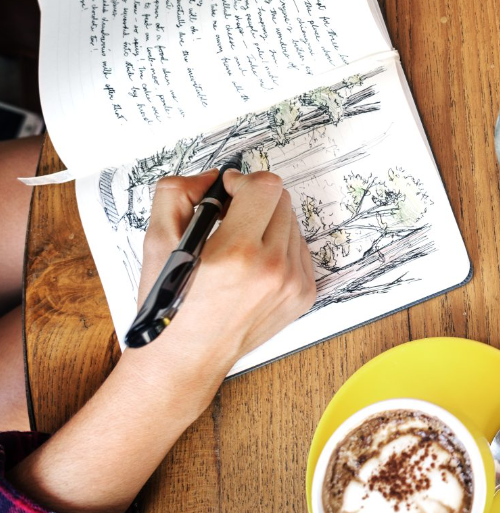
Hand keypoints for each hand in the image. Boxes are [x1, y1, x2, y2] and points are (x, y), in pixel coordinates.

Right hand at [135, 169, 315, 376]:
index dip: (241, 182)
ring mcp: (294, 284)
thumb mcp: (156, 242)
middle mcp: (273, 269)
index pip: (266, 186)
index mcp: (237, 253)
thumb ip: (177, 194)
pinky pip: (300, 250)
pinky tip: (253, 263)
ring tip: (238, 244)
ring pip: (292, 224)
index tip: (225, 193)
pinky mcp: (305, 295)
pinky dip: (279, 247)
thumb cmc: (170, 305)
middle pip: (281, 201)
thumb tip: (212, 178)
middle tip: (228, 217)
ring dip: (267, 223)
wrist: (186, 358)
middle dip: (253, 201)